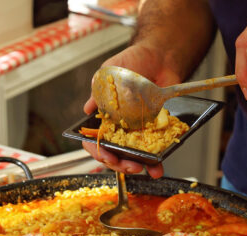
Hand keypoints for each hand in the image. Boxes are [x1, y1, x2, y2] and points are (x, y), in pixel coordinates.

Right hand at [82, 44, 180, 177]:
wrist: (159, 57)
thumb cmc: (131, 62)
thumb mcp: (109, 72)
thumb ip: (98, 91)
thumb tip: (87, 109)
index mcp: (104, 117)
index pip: (94, 141)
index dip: (98, 152)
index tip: (106, 155)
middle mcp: (118, 128)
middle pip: (113, 154)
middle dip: (119, 164)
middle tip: (128, 165)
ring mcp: (136, 132)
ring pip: (132, 157)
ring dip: (136, 167)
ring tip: (143, 169)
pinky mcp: (155, 132)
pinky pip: (154, 151)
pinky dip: (156, 162)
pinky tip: (158, 167)